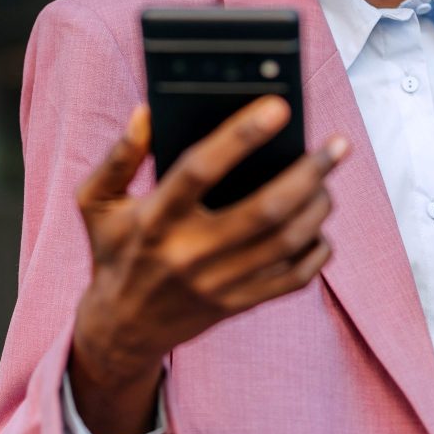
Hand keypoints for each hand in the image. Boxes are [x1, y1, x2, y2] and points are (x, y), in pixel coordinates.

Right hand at [69, 96, 347, 433]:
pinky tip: (319, 226)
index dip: (241, 136)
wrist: (122, 327)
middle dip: (309, 172)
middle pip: (264, 209)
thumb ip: (118, 156)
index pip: (201, 169)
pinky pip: (293, 279)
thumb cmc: (115, 250)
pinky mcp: (238, 304)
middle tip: (337, 144)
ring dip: (318, 206)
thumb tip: (146, 113)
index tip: (279, 106)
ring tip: (327, 179)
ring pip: (286, 242)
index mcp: (155, 218)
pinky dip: (317, 249)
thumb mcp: (95, 201)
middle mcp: (189, 253)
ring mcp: (218, 284)